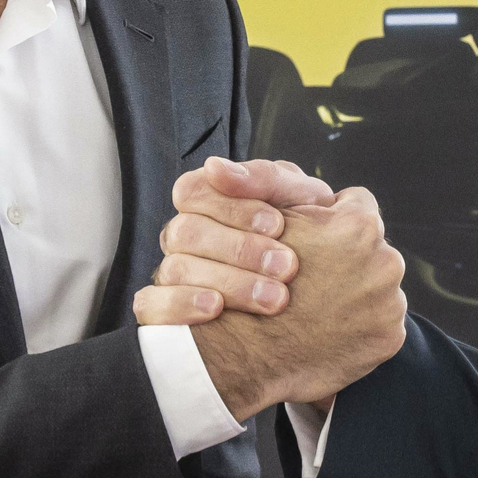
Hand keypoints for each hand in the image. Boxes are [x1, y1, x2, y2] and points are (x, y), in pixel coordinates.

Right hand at [150, 158, 333, 316]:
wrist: (326, 282)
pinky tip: (216, 310)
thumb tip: (216, 167)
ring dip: (228, 283)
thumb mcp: (300, 198)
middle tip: (286, 267)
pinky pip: (151, 306)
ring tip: (274, 298)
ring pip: (176, 269)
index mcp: (207, 200)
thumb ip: (264, 178)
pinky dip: (179, 305)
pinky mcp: (165, 309)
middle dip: (240, 250)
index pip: (192, 192)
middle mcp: (183, 234)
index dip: (231, 208)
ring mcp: (171, 271)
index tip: (277, 225)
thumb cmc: (308, 231)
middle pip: (186, 232)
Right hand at [165, 187, 406, 418]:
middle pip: (371, 246)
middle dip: (346, 257)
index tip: (312, 236)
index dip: (329, 218)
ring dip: (354, 292)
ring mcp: (391, 302)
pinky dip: (359, 325)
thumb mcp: (262, 220)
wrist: (243, 356)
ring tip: (317, 306)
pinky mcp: (389, 337)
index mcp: (359, 225)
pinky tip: (327, 330)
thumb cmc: (246, 282)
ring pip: (376, 285)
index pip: (356, 203)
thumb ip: (284, 191)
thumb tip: (286, 181)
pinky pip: (378, 322)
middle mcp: (386, 261)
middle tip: (311, 275)